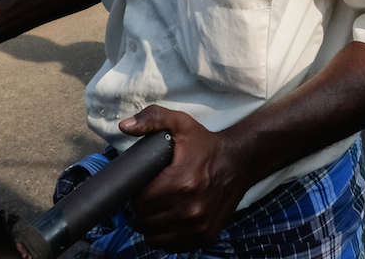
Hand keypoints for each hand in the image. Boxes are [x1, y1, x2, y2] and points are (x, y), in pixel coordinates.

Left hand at [119, 106, 250, 251]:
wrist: (240, 162)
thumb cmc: (206, 144)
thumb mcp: (180, 124)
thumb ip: (151, 119)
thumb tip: (124, 126)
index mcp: (181, 183)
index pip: (139, 202)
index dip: (136, 193)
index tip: (144, 185)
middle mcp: (190, 209)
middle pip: (144, 222)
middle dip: (142, 210)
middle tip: (150, 195)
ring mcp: (199, 226)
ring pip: (154, 238)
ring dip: (151, 226)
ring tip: (157, 208)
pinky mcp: (206, 236)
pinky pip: (172, 246)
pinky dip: (166, 236)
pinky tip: (170, 219)